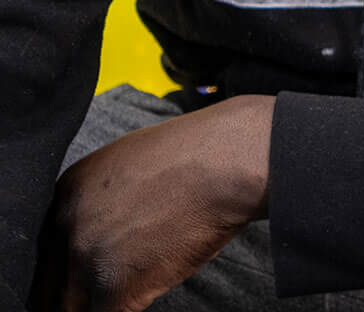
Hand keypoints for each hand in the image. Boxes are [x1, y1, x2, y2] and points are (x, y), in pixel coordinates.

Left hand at [31, 95, 274, 311]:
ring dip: (97, 304)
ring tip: (128, 292)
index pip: (48, 250)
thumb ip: (109, 199)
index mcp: (69, 192)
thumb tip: (114, 228)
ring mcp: (86, 259)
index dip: (68, 268)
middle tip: (104, 291)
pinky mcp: (114, 288)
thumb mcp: (134, 161)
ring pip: (71, 308)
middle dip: (74, 294)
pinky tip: (145, 292)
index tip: (83, 279)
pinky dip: (126, 309)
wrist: (226, 162)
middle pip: (51, 284)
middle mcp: (66, 226)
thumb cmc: (200, 155)